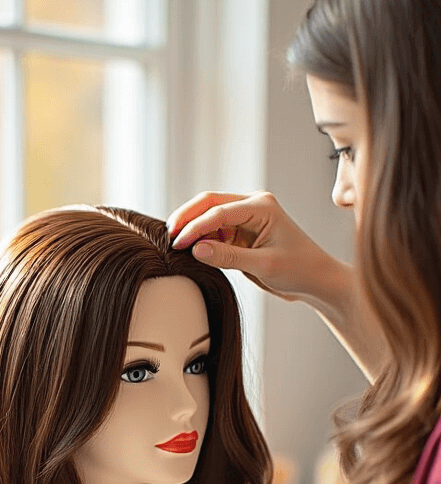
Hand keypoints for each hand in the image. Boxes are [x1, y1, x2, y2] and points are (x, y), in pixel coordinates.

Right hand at [167, 190, 330, 302]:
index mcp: (261, 206)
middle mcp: (252, 206)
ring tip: (176, 246)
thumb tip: (196, 249)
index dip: (195, 226)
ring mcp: (245, 218)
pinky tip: (190, 250)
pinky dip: (200, 239)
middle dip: (187, 218)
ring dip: (192, 228)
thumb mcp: (264, 265)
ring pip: (208, 216)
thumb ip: (229, 257)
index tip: (178, 243)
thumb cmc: (300, 269)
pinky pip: (214, 231)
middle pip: (209, 203)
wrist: (316, 280)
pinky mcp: (240, 233)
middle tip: (168, 236)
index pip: (218, 211)